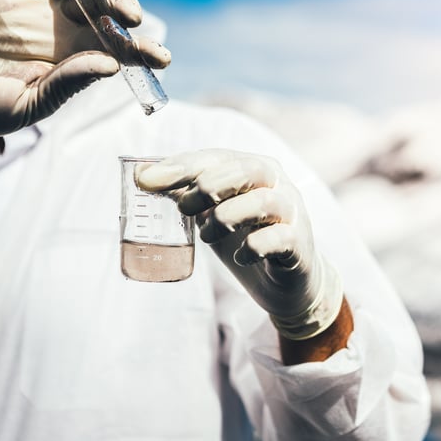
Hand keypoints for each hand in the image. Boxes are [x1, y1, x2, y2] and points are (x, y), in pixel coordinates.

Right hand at [0, 0, 170, 138]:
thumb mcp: (24, 106)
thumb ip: (65, 85)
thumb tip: (110, 66)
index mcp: (70, 62)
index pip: (115, 53)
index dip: (140, 52)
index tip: (160, 59)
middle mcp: (61, 31)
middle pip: (108, 15)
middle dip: (128, 16)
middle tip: (134, 22)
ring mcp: (39, 5)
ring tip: (122, 9)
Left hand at [136, 149, 343, 340]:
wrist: (287, 282)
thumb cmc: (247, 239)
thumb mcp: (214, 213)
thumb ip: (188, 195)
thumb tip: (142, 177)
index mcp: (254, 169)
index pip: (218, 157)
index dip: (181, 166)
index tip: (145, 181)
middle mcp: (278, 184)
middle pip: (246, 170)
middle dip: (208, 187)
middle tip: (183, 210)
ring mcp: (292, 213)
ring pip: (264, 201)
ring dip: (227, 217)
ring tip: (207, 235)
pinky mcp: (299, 244)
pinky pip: (278, 239)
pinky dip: (252, 247)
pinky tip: (240, 257)